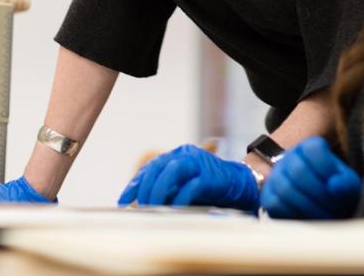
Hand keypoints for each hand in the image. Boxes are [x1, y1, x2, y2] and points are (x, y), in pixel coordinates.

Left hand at [117, 144, 259, 211]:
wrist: (239, 185)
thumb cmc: (209, 188)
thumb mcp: (183, 187)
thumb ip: (167, 189)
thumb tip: (142, 202)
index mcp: (178, 155)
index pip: (151, 167)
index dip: (135, 184)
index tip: (123, 201)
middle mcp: (187, 155)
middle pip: (158, 166)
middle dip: (144, 187)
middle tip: (139, 206)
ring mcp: (199, 163)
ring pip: (171, 170)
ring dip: (158, 190)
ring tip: (151, 207)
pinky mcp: (210, 175)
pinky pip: (190, 185)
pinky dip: (179, 197)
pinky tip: (173, 208)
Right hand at [260, 137, 359, 219]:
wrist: (319, 202)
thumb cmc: (334, 191)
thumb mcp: (347, 184)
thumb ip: (346, 183)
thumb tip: (336, 186)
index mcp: (310, 147)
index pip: (313, 148)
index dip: (327, 167)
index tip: (338, 185)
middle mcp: (289, 158)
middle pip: (299, 171)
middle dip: (320, 194)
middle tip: (335, 209)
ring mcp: (276, 177)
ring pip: (285, 189)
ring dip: (309, 208)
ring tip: (325, 218)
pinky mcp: (268, 197)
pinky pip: (275, 204)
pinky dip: (293, 215)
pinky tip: (309, 220)